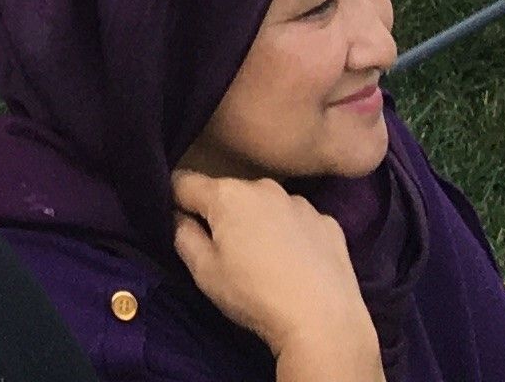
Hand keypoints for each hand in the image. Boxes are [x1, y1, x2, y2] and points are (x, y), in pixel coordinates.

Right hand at [170, 170, 385, 381]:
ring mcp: (301, 204)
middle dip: (223, 216)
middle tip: (228, 254)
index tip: (181, 225)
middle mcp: (264, 187)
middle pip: (229, 194)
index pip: (184, 182)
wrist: (324, 322)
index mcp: (227, 195)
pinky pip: (299, 222)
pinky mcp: (329, 224)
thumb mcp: (204, 273)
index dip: (175, 201)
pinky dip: (293, 236)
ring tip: (267, 263)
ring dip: (259, 224)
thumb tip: (179, 216)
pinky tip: (298, 265)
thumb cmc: (255, 296)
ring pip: (266, 207)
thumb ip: (182, 235)